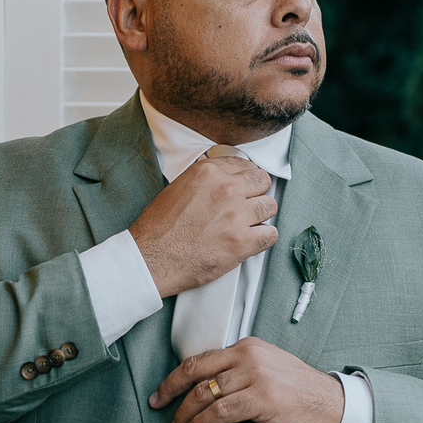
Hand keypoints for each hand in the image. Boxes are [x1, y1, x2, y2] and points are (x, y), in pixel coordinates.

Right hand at [130, 156, 278, 298]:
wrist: (151, 258)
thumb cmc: (158, 228)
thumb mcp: (176, 188)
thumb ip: (201, 177)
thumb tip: (213, 168)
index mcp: (209, 173)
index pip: (244, 165)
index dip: (245, 178)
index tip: (244, 186)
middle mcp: (226, 190)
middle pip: (262, 182)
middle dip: (256, 193)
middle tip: (247, 205)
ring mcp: (236, 216)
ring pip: (270, 206)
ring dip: (261, 216)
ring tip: (248, 224)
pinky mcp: (242, 242)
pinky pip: (271, 234)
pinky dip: (263, 238)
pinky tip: (251, 240)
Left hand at [149, 337, 344, 422]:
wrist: (332, 404)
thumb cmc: (299, 391)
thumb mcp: (268, 368)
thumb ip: (240, 369)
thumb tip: (206, 387)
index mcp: (247, 345)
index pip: (202, 359)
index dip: (177, 376)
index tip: (163, 391)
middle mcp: (248, 355)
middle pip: (196, 371)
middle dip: (171, 390)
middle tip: (157, 406)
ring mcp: (255, 376)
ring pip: (204, 394)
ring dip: (184, 415)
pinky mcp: (261, 398)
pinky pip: (220, 412)